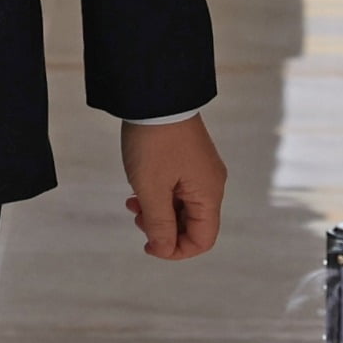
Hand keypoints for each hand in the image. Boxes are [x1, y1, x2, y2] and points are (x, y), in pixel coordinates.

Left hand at [121, 114, 225, 259]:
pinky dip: (159, 193)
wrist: (154, 92)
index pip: (202, 239)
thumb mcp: (151, 187)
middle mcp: (210, 181)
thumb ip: (159, 223)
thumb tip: (164, 249)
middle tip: (136, 217)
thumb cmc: (153, 141)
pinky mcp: (187, 154)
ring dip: (158, 210)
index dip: (176, 250)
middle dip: (163, 228)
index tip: (148, 245)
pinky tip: (138, 187)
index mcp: (209, 193)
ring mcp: (200, 167)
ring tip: (132, 203)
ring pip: (182, 204)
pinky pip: (177, 185)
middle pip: (192, 222)